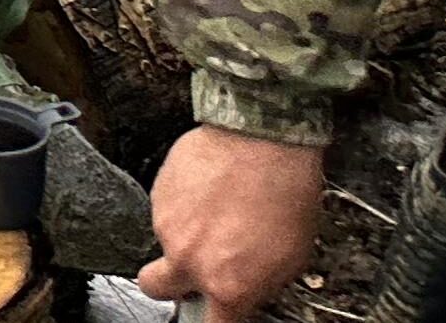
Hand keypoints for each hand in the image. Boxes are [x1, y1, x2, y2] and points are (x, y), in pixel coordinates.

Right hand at [139, 126, 325, 321]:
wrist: (262, 140)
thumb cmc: (286, 194)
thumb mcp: (292, 257)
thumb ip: (258, 283)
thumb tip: (244, 290)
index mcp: (228, 285)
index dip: (212, 321)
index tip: (213, 315)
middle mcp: (189, 260)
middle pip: (154, 289)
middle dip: (167, 284)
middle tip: (190, 268)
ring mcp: (167, 226)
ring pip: (166, 242)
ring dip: (185, 233)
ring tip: (217, 209)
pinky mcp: (157, 194)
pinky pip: (166, 210)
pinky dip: (183, 205)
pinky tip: (209, 190)